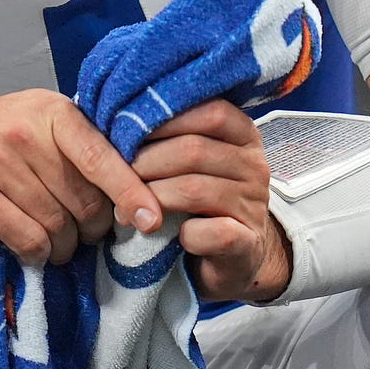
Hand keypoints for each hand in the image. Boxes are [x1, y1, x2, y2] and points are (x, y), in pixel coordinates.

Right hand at [0, 91, 164, 264]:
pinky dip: (36, 252)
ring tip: (52, 242)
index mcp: (49, 112)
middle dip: (91, 228)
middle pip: (84, 201)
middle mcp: (24, 133)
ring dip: (63, 246)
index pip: (101, 155)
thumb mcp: (32, 121)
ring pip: (58, 226)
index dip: (130, 190)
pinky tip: (28, 246)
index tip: (152, 219)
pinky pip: (27, 239)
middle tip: (82, 233)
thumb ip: (76, 148)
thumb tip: (135, 196)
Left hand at [130, 99, 290, 302]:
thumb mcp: (186, 160)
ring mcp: (254, 204)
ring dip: (151, 198)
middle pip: (195, 150)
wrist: (231, 255)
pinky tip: (170, 235)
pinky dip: (185, 234)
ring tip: (125, 209)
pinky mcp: (249, 243)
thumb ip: (167, 136)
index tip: (126, 131)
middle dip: (146, 162)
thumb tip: (117, 123)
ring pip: (195, 189)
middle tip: (115, 176)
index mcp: (242, 134)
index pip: (210, 112)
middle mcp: (254, 165)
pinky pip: (213, 232)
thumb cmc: (197, 198)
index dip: (164, 119)